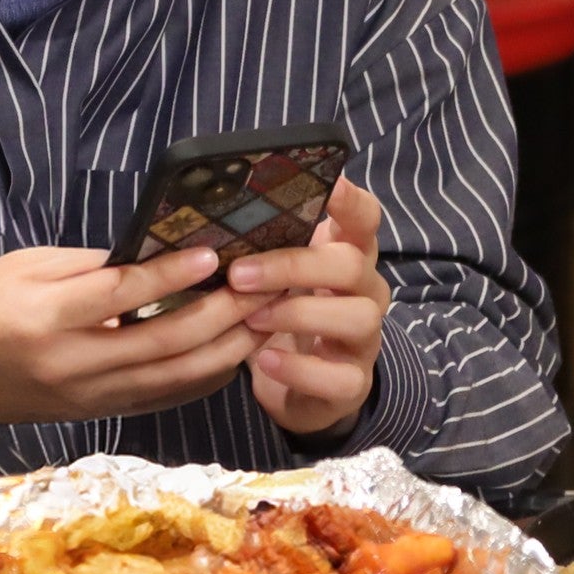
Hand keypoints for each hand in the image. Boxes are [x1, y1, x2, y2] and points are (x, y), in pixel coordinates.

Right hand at [0, 245, 266, 453]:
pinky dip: (205, 377)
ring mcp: (88, 397)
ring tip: (264, 317)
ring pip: (172, 377)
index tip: (212, 252)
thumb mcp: (20, 267)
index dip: (170, 275)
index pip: (120, 296)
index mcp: (43, 320)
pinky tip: (235, 353)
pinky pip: (164, 398)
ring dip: (226, 348)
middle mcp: (70, 365)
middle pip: (161, 342)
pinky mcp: (99, 414)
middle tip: (259, 285)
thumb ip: (84, 265)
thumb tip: (151, 254)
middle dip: (220, 312)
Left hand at [227, 178, 391, 439]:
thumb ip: (262, 248)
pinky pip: (338, 377)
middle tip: (239, 274)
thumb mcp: (277, 278)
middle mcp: (366, 292)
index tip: (327, 184)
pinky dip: (299, 369)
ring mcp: (364, 338)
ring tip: (251, 319)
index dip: (350, 200)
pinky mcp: (353, 383)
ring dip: (297, 314)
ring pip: (355, 317)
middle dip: (295, 265)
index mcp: (348, 256)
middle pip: (352, 265)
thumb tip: (207, 216)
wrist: (301, 388)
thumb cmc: (283, 316)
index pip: (365, 218)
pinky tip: (265, 362)